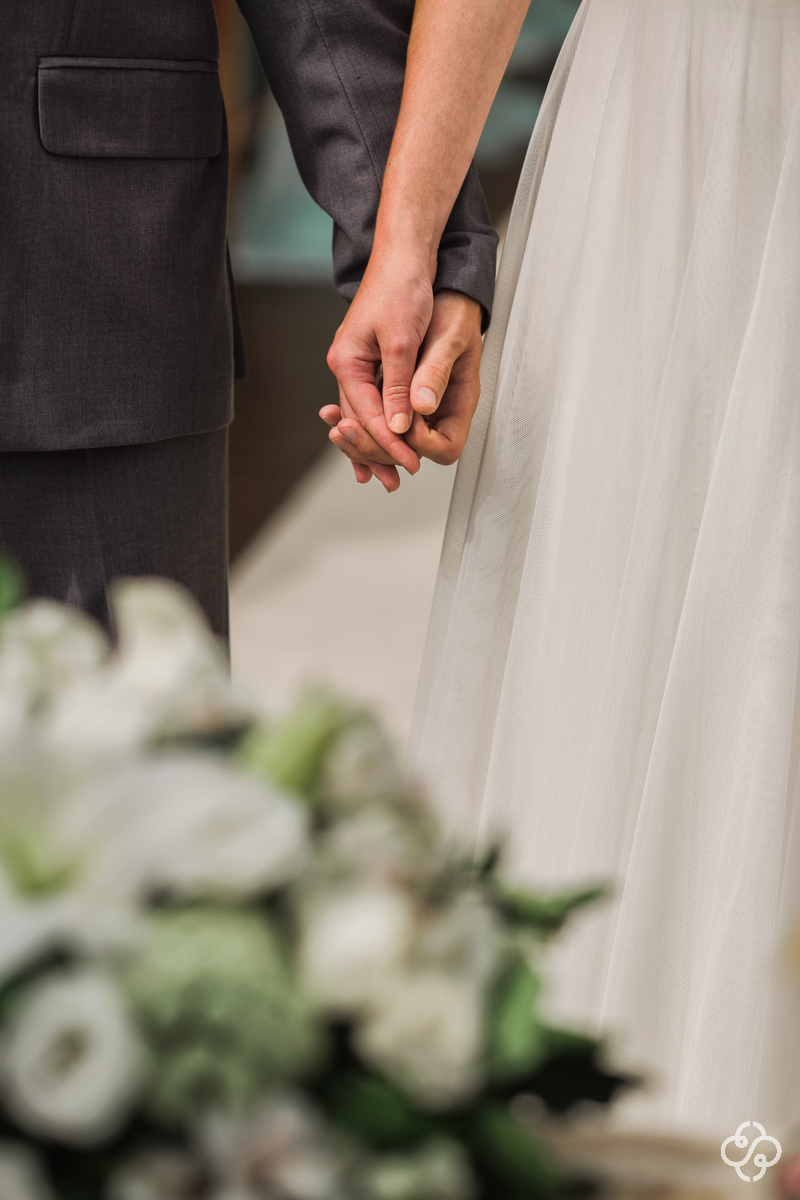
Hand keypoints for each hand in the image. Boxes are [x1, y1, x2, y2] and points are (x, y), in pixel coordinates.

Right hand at [324, 248, 432, 490]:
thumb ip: (398, 387)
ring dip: (378, 443)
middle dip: (377, 452)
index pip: (366, 416)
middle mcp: (346, 365)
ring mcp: (356, 363)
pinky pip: (373, 400)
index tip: (410, 463)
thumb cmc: (402, 288)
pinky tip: (389, 439)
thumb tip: (397, 428)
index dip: (389, 443)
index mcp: (347, 362)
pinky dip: (381, 421)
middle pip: (359, 420)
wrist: (404, 254)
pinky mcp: (370, 358)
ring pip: (365, 413)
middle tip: (394, 481)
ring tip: (388, 473)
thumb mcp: (402, 342)